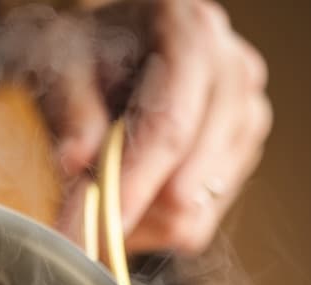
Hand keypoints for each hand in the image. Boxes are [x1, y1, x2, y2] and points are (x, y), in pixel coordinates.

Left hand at [0, 0, 270, 253]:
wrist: (116, 54)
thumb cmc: (90, 56)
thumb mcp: (65, 67)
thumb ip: (72, 113)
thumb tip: (77, 160)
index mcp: (192, 32)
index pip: (172, 124)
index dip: (138, 180)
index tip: (106, 219)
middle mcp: (233, 72)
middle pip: (193, 174)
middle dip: (139, 208)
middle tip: (89, 226)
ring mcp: (246, 117)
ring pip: (196, 209)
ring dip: (144, 220)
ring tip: (108, 197)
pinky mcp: (242, 159)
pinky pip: (199, 223)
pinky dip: (158, 226)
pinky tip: (134, 196)